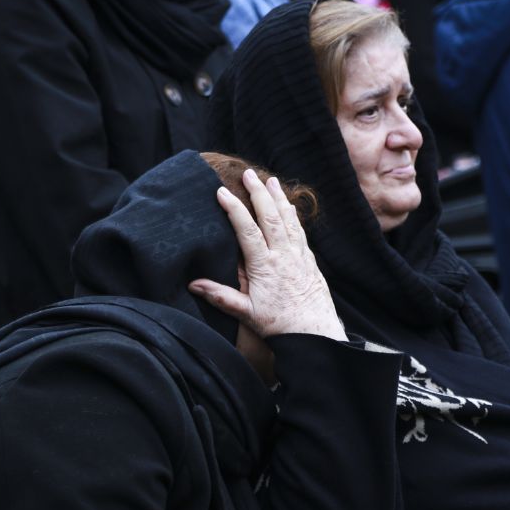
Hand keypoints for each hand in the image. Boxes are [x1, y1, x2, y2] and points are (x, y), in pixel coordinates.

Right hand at [189, 170, 346, 341]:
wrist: (315, 335)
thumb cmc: (279, 326)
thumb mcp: (246, 314)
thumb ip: (220, 296)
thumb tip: (193, 284)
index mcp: (265, 266)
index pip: (247, 230)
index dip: (234, 209)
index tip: (222, 192)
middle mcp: (283, 256)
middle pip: (270, 217)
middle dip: (258, 193)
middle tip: (248, 174)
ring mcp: (299, 257)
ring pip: (288, 221)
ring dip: (278, 199)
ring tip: (271, 180)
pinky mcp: (309, 261)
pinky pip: (300, 232)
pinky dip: (293, 216)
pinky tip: (289, 207)